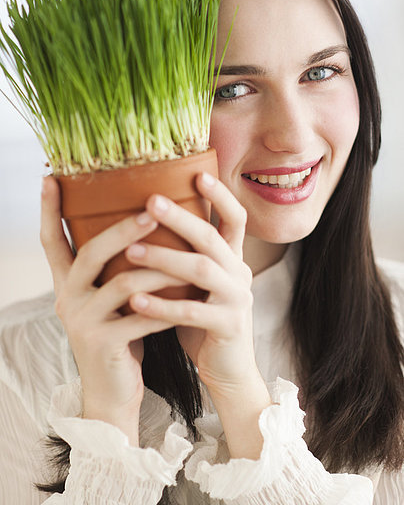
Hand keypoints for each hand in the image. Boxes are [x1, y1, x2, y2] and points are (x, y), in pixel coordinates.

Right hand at [40, 176, 187, 444]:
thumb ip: (112, 268)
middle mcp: (67, 299)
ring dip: (158, 267)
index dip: (50, 208)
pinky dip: (167, 306)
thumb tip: (141, 222)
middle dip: (123, 229)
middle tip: (153, 209)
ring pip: (122, 283)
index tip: (51, 175)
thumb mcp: (106, 299)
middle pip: (90, 252)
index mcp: (67, 283)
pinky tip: (190, 298)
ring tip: (188, 255)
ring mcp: (83, 322)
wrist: (111, 391)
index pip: (52, 240)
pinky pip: (142, 317)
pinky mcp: (103, 344)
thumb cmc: (117, 335)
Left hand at [126, 172, 260, 395]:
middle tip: (150, 202)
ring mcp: (238, 300)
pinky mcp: (229, 327)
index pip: (235, 218)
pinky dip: (162, 305)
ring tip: (130, 251)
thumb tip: (145, 223)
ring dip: (165, 258)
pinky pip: (193, 312)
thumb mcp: (197, 283)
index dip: (220, 195)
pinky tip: (135, 300)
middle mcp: (240, 273)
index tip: (197, 174)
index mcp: (233, 259)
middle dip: (181, 218)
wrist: (227, 368)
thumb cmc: (203, 319)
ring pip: (202, 270)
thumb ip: (185, 256)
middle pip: (212, 238)